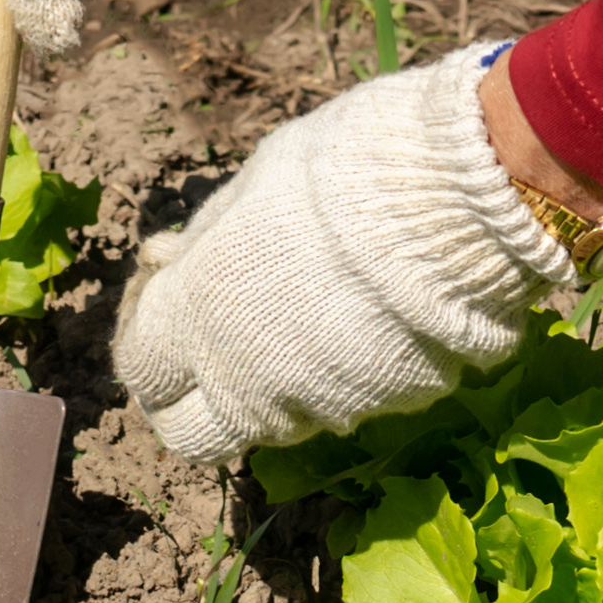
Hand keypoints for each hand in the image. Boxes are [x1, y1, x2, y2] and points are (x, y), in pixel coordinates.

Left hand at [117, 46, 577, 466]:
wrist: (461, 196)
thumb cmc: (346, 166)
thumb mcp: (254, 184)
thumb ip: (209, 238)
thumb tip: (170, 260)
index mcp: (198, 314)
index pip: (141, 373)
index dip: (152, 346)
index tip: (171, 314)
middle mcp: (245, 378)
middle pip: (193, 435)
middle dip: (194, 404)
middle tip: (218, 359)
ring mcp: (316, 404)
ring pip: (271, 425)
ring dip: (272, 391)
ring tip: (306, 324)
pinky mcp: (383, 408)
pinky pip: (345, 403)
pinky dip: (341, 378)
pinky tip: (368, 322)